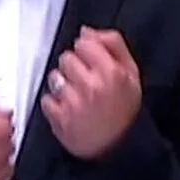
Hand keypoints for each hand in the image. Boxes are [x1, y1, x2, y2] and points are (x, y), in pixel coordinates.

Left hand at [40, 28, 142, 159]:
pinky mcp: (60, 118)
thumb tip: (87, 31)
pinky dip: (55, 104)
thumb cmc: (125, 111)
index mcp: (112, 72)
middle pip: (67, 58)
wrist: (118, 148)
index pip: (84, 43)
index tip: (92, 62)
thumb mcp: (132, 74)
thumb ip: (113, 46)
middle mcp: (92, 85)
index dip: (87, 51)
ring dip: (62, 84)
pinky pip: (47, 99)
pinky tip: (69, 109)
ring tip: (76, 96)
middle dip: (74, 67)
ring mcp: (74, 102)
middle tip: (85, 82)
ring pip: (55, 77)